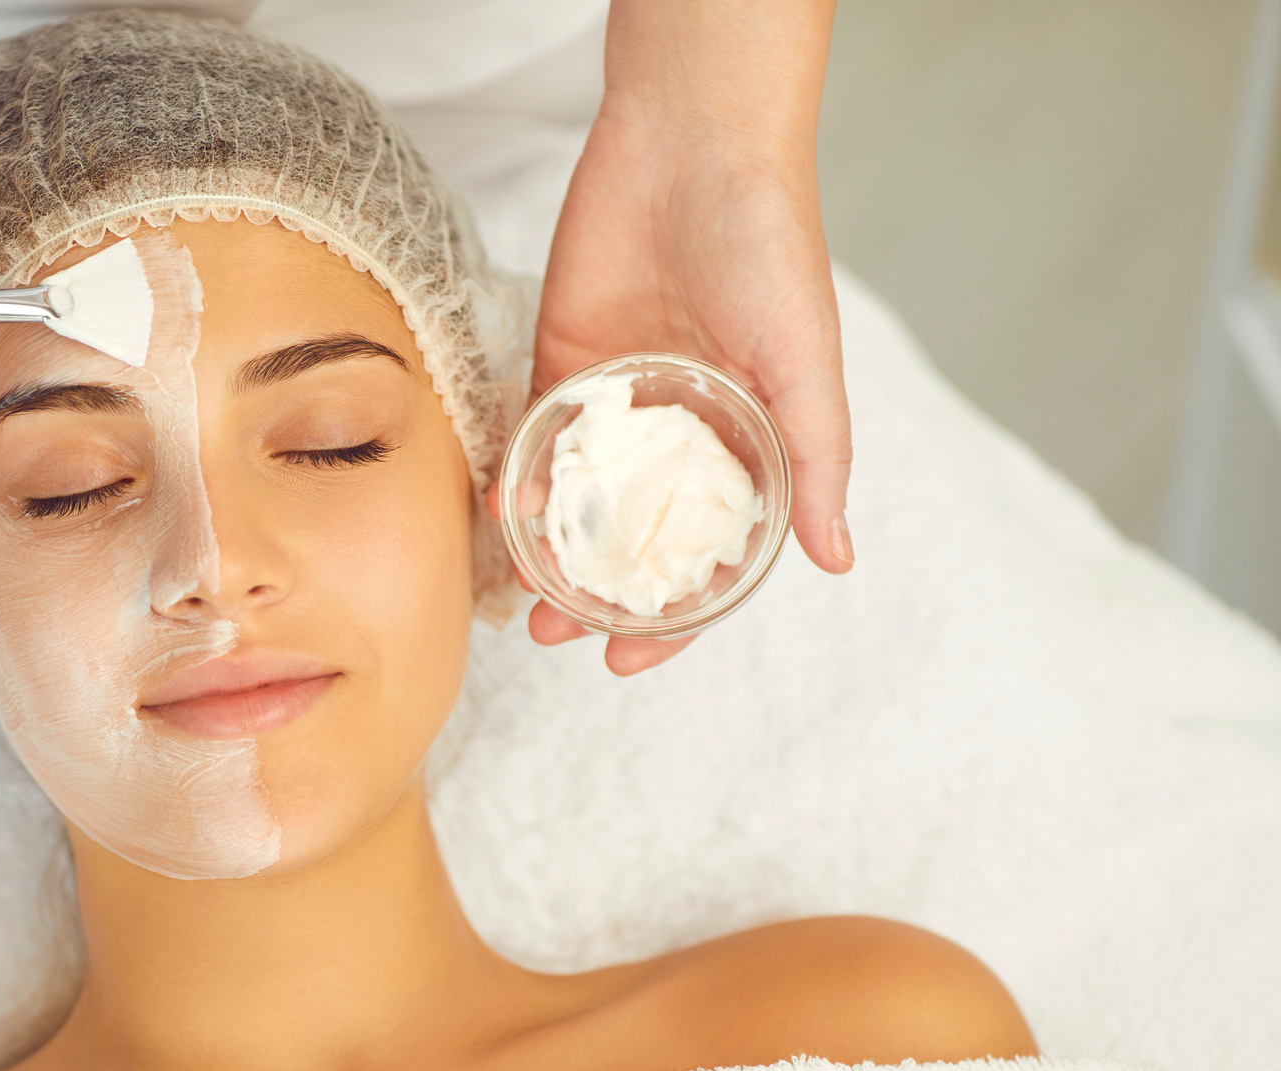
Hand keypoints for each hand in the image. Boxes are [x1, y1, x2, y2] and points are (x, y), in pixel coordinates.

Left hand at [522, 0, 850, 676]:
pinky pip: (535, 436)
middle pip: (629, 541)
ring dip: (547, 551)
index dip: (671, 617)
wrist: (693, 145)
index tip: (627, 661)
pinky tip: (498, 510)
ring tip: (518, 593)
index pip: (704, 557)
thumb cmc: (772, 248)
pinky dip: (516, 476)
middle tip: (554, 633)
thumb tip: (836, 561)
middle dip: (593, 596)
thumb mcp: (806, 364)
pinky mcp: (562, 361)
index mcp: (744, 445)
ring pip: (575, 500)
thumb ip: (814, 462)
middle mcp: (679, 435)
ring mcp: (616, 403)